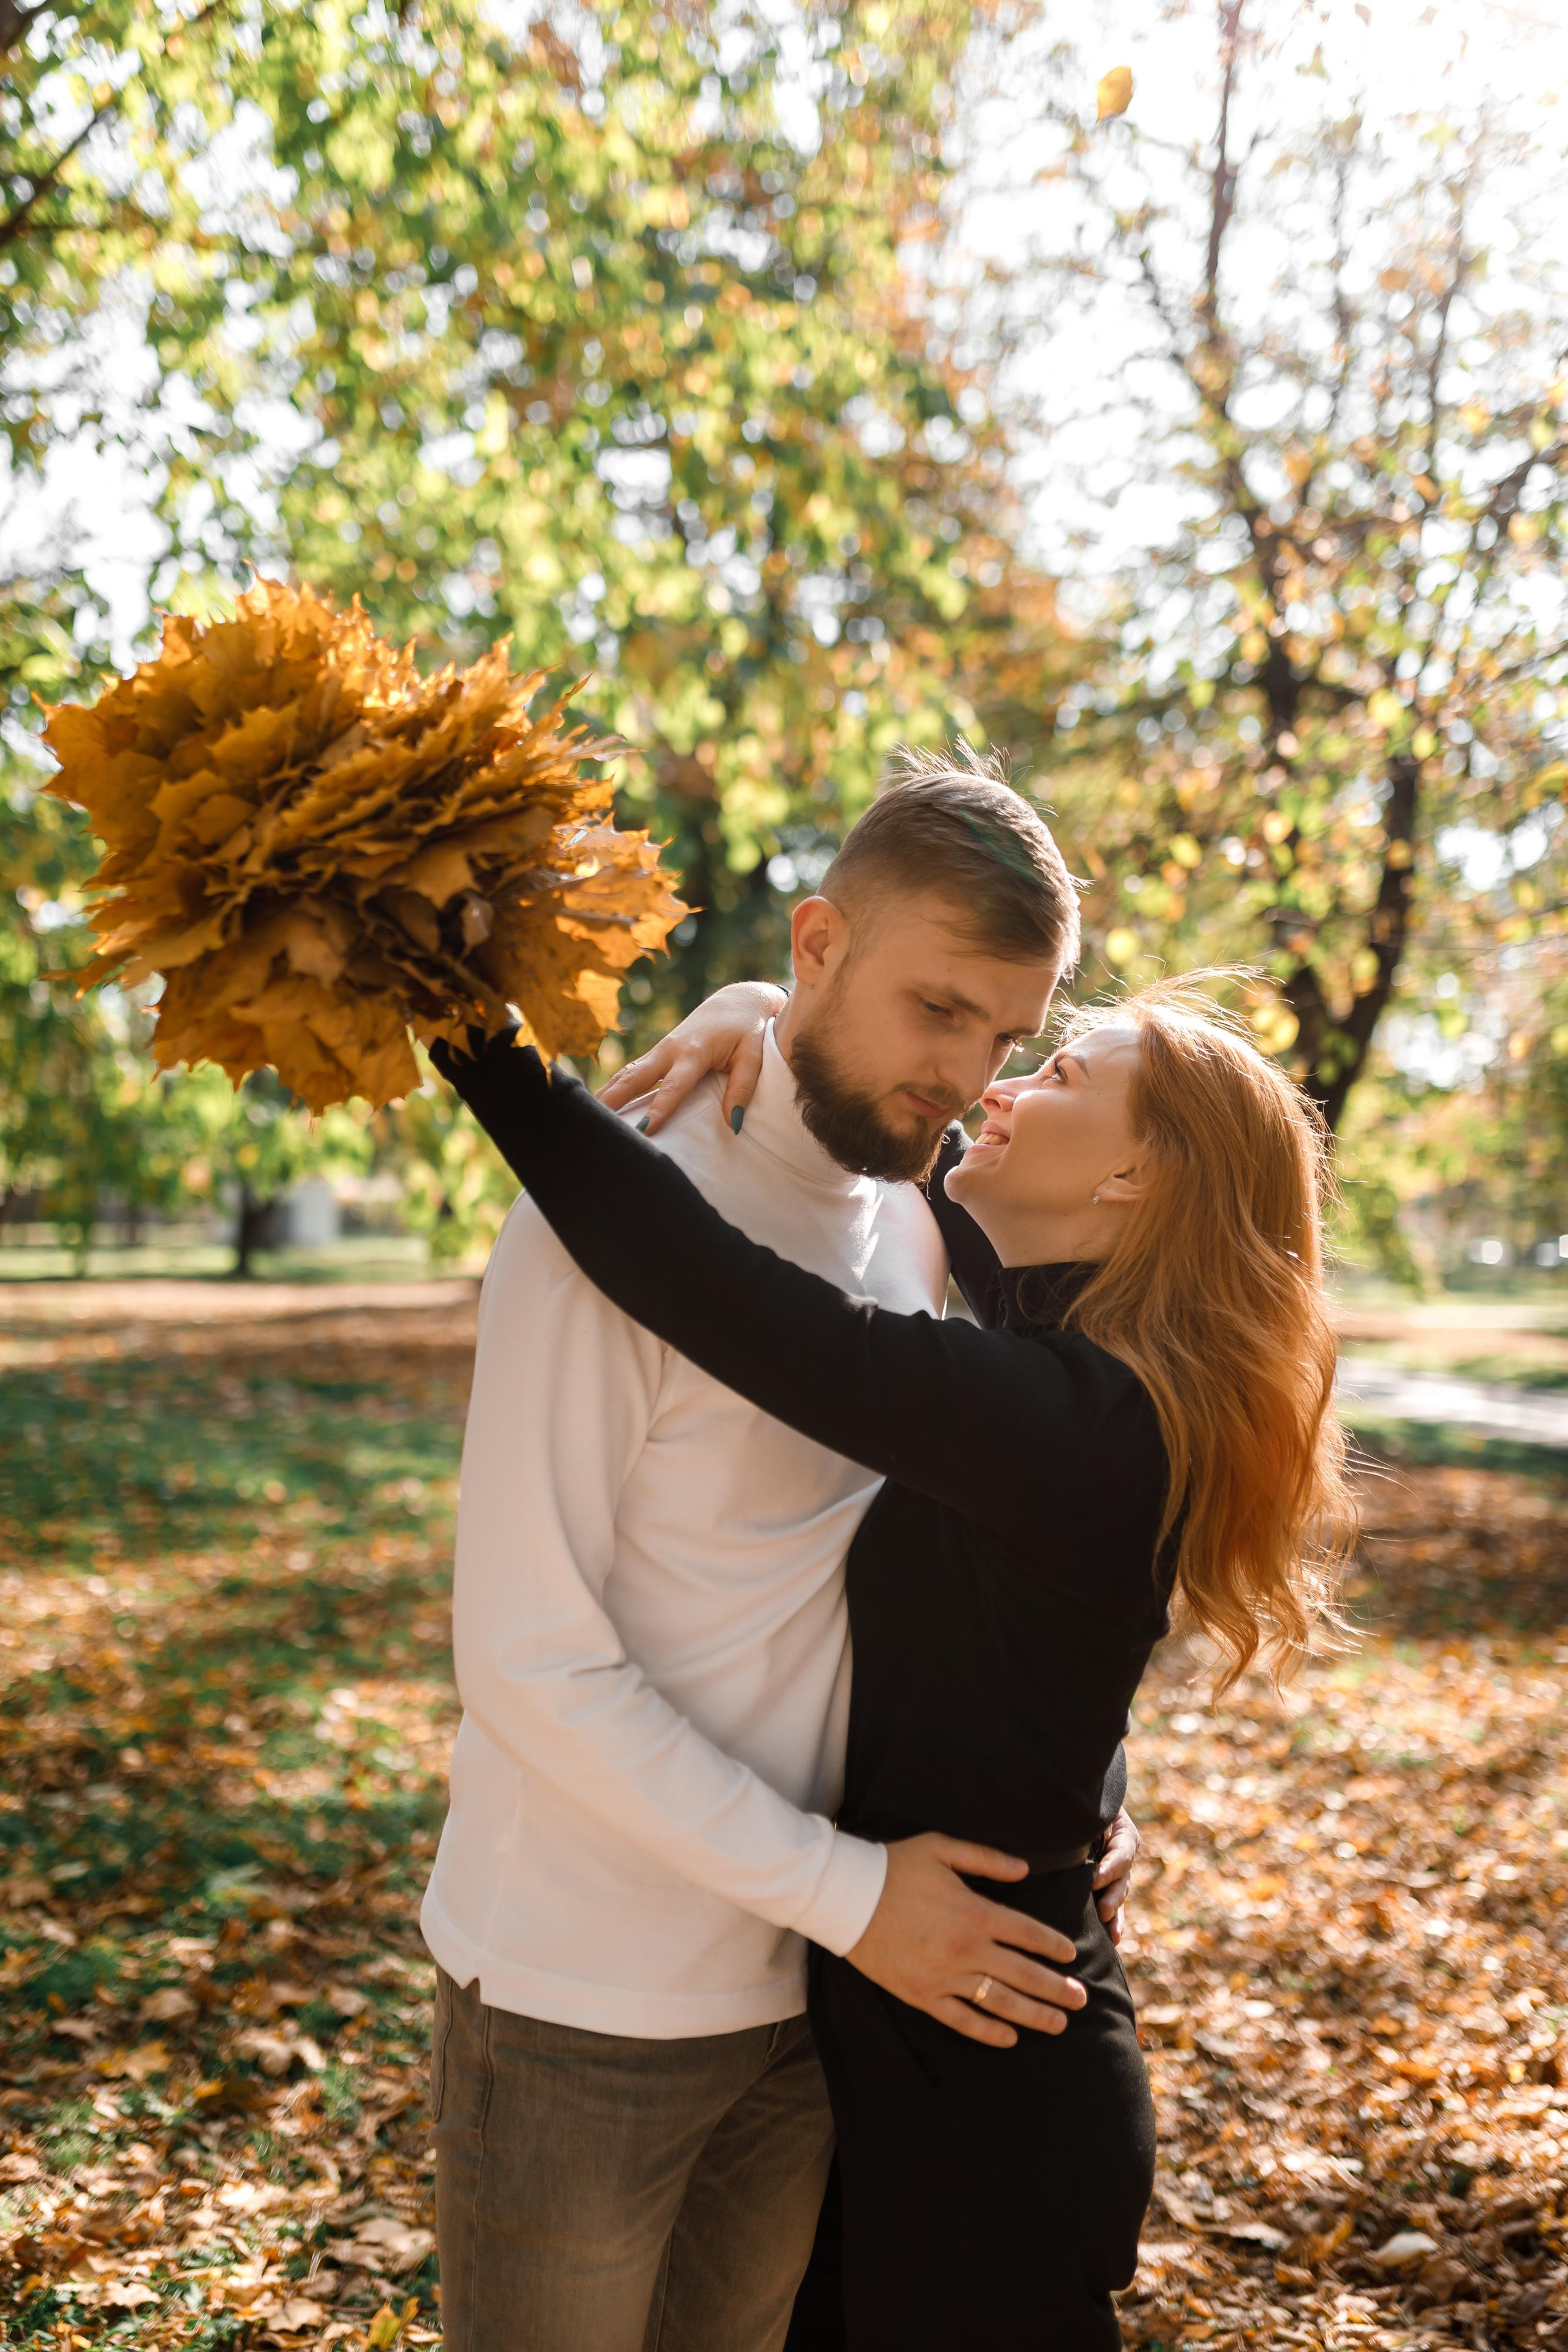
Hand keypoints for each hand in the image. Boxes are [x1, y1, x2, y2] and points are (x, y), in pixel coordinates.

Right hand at [598, 981, 788, 1135]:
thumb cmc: (747, 1031)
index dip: (659, 1109)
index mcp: (694, 1051)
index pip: (674, 1086)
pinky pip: (629, 1074)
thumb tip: (733, 1123)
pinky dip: (612, 1088)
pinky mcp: (656, 1055)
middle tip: (594, 1125)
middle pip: (635, 1078)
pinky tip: (596, 1105)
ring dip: (605, 1095)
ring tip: (584, 1118)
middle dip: (613, 1100)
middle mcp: (670, 1050)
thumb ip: (743, 1088)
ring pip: (625, 1075)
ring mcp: (659, 1051)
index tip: (644, 1131)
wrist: (735, 1002)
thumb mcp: (753, 1056)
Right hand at [845, 1833, 1085, 2049]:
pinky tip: (1009, 2038)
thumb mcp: (942, 1848)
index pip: (1028, 1933)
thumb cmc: (895, 1866)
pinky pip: (962, 2020)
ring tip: (1059, 2024)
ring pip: (1000, 2002)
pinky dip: (988, 2031)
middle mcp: (967, 1949)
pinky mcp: (922, 1995)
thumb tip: (1024, 1869)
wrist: (847, 1897)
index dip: (1053, 1945)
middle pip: (1024, 1973)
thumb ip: (986, 1858)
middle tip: (1081, 2000)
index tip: (1071, 1954)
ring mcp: (945, 1976)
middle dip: (1056, 1988)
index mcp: (976, 1912)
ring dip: (1033, 2015)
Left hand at [1093, 1808, 1139, 1945]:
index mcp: (1123, 1833)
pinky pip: (1113, 1904)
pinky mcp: (1107, 1885)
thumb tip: (1086, 1828)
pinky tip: (1112, 1939)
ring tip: (1112, 1934)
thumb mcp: (1092, 1805)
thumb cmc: (1084, 1801)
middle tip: (1104, 1911)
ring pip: (1119, 1894)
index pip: (1121, 1852)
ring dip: (1115, 1914)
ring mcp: (1117, 1872)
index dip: (1110, 1867)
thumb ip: (1091, 1818)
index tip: (1095, 1881)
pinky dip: (1113, 1922)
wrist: (1078, 1803)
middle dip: (1113, 1896)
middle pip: (1122, 1877)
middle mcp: (1123, 1854)